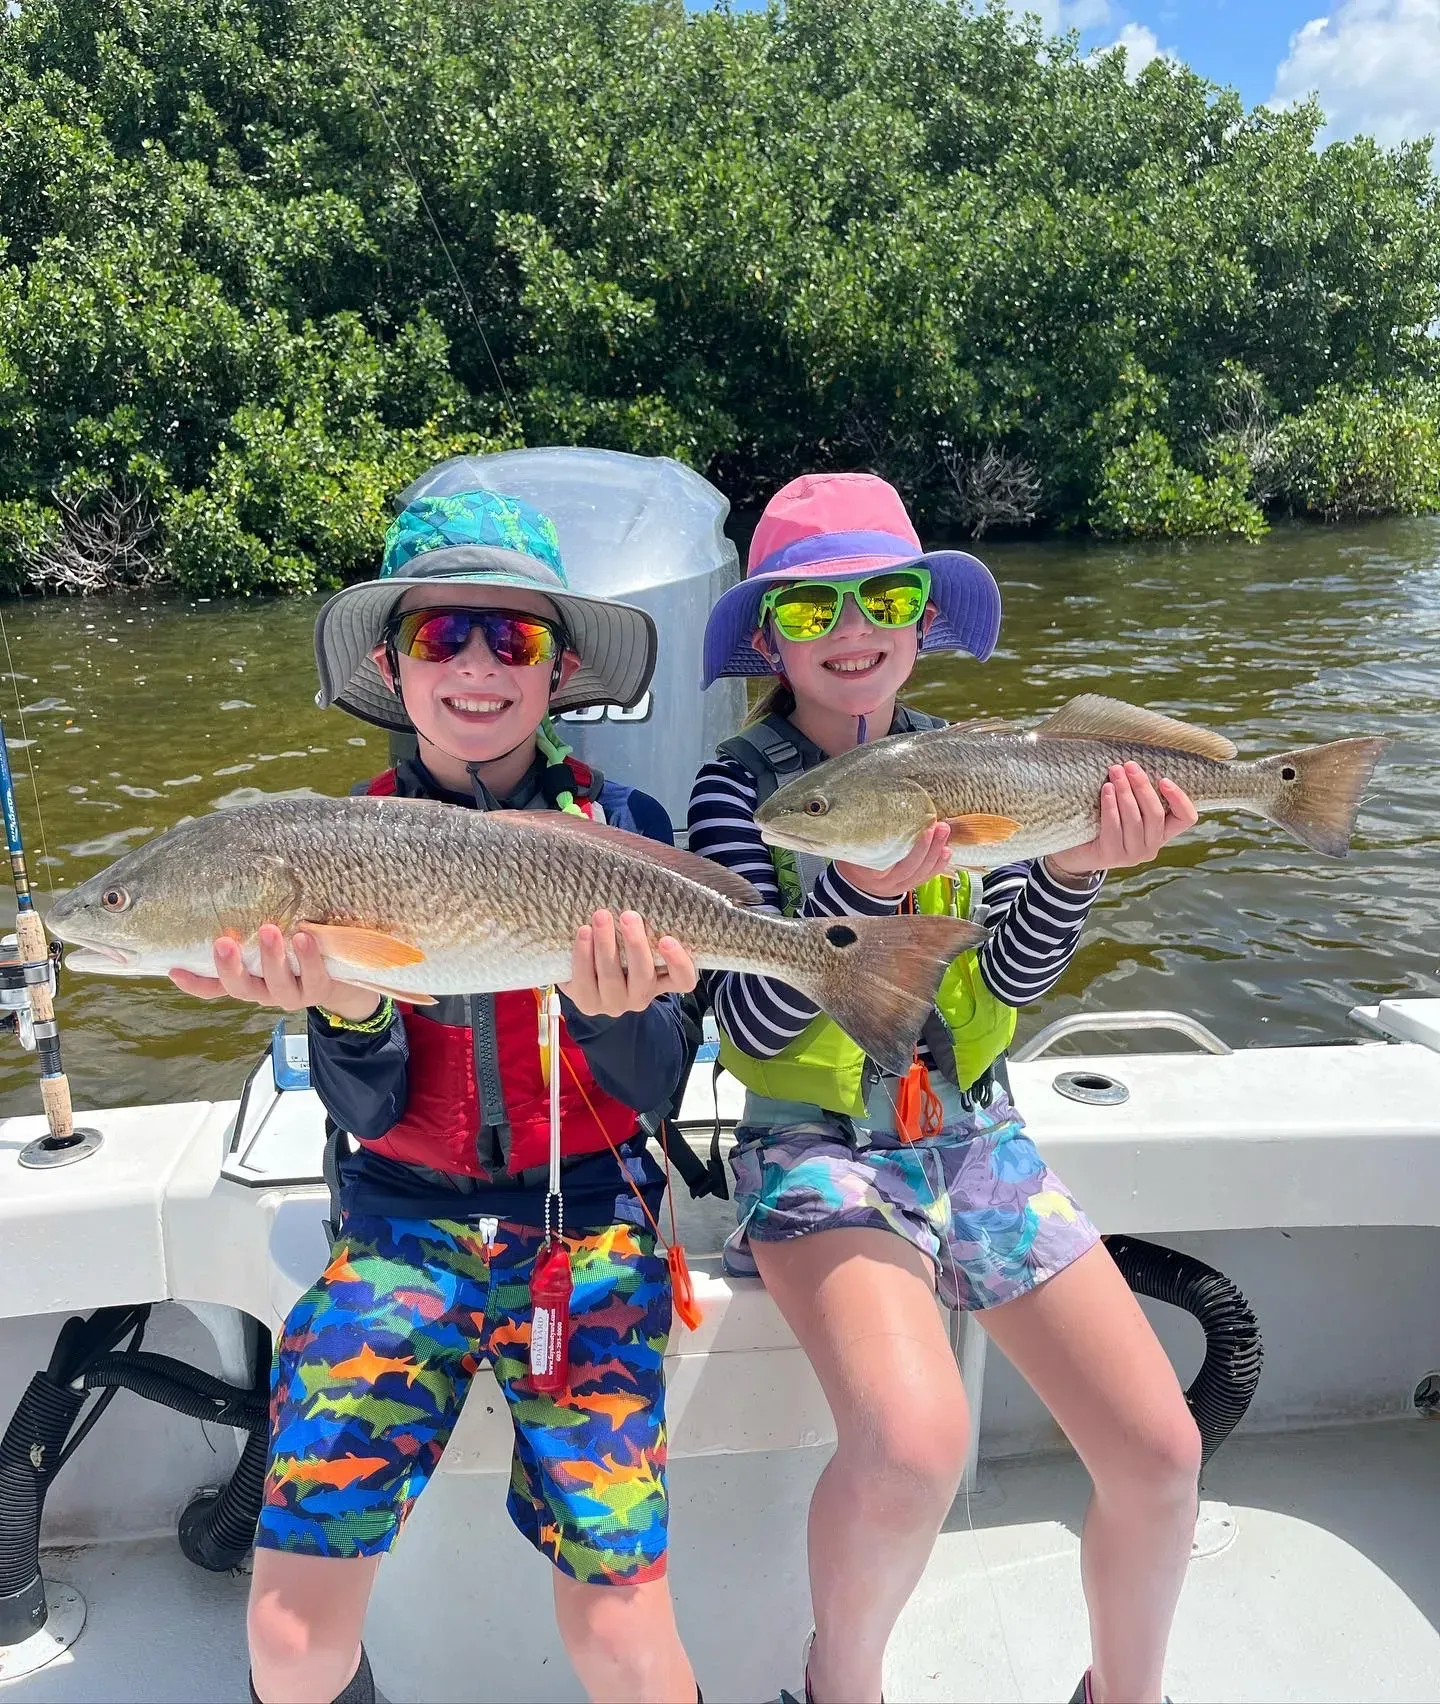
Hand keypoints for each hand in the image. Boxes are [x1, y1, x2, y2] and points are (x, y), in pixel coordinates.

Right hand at [168, 924, 382, 1020]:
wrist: (339, 970)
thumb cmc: (291, 943)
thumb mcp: (266, 935)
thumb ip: (244, 920)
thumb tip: (221, 874)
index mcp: (245, 979)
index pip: (211, 986)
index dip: (192, 982)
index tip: (174, 968)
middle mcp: (262, 990)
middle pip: (239, 987)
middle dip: (229, 966)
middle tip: (223, 942)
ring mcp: (290, 993)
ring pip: (276, 984)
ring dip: (271, 958)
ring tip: (270, 930)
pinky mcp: (317, 989)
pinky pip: (312, 977)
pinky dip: (307, 958)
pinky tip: (303, 936)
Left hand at [560, 909, 698, 1017]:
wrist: (586, 974)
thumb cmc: (621, 946)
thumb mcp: (637, 938)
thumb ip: (647, 924)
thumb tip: (649, 883)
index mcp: (663, 981)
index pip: (683, 980)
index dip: (679, 963)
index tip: (667, 939)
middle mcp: (641, 996)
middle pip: (644, 976)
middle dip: (635, 944)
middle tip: (628, 916)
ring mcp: (615, 1003)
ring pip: (612, 977)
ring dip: (606, 944)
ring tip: (601, 916)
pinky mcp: (588, 1003)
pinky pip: (585, 980)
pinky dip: (583, 955)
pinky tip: (583, 932)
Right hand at [836, 821, 952, 898]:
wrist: (855, 885)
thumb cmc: (854, 860)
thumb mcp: (854, 848)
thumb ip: (864, 835)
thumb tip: (874, 807)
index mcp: (870, 872)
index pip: (889, 860)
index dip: (905, 846)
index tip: (914, 826)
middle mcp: (886, 882)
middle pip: (909, 867)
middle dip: (925, 846)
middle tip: (935, 826)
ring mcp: (899, 886)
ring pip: (920, 872)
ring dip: (935, 851)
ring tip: (944, 831)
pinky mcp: (909, 886)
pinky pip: (926, 877)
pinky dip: (939, 864)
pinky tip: (947, 850)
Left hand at [1045, 763, 1197, 878]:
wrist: (1075, 852)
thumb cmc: (1103, 823)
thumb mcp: (1127, 809)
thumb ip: (1138, 796)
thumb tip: (1136, 765)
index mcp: (1162, 834)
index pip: (1186, 818)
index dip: (1180, 798)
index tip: (1164, 779)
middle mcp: (1152, 847)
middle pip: (1155, 813)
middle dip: (1142, 786)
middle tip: (1129, 766)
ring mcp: (1133, 855)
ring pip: (1134, 819)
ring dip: (1125, 792)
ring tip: (1115, 772)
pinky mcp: (1112, 856)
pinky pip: (1113, 827)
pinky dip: (1111, 806)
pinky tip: (1106, 789)